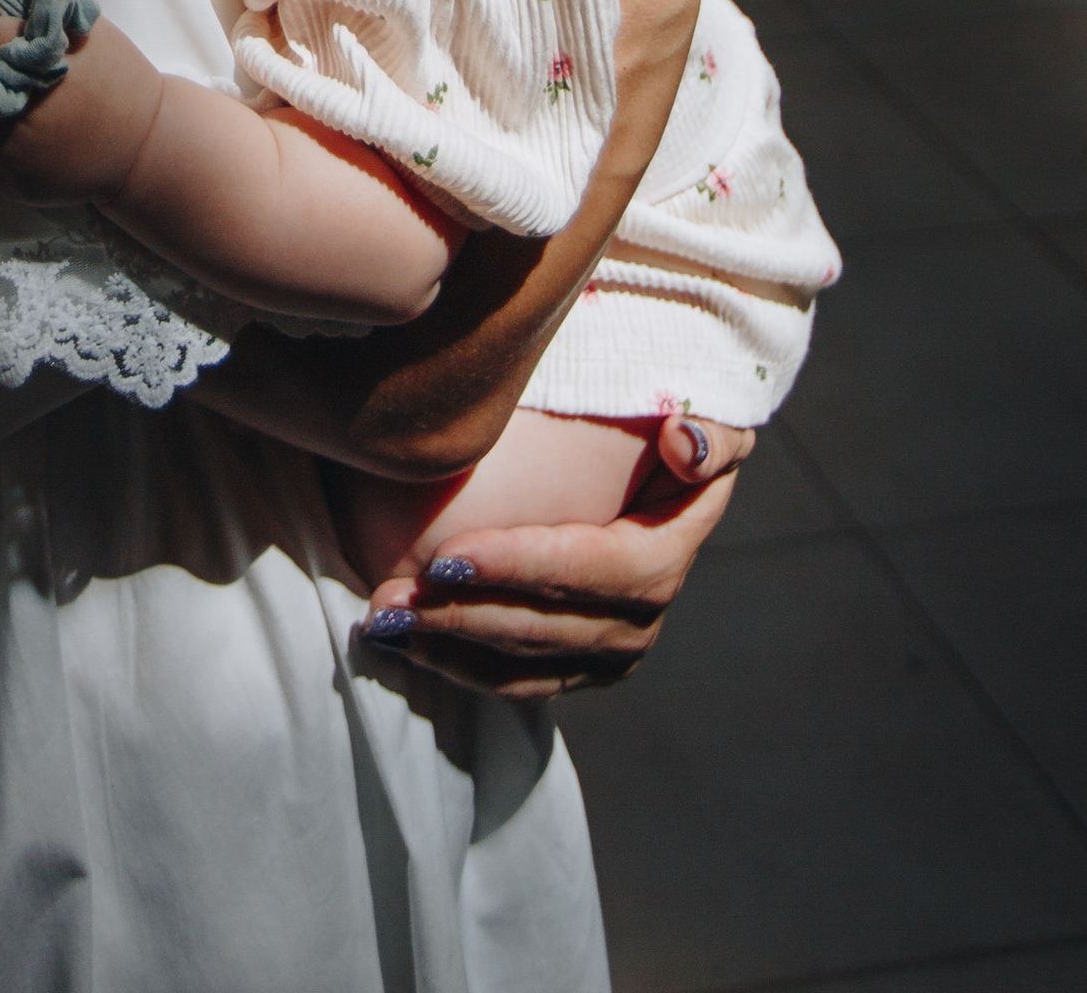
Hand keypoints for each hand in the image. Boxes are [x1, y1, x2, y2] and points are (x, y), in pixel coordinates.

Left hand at [354, 421, 752, 698]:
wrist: (634, 457)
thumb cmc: (652, 417)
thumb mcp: (696, 406)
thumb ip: (702, 427)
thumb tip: (683, 444)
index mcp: (669, 546)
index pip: (598, 568)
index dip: (524, 568)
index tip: (449, 555)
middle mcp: (642, 611)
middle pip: (551, 626)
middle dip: (467, 616)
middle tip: (393, 596)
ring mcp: (609, 647)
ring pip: (526, 662)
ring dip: (452, 647)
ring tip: (385, 620)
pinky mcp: (575, 662)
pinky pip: (518, 679)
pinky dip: (462, 667)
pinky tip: (408, 645)